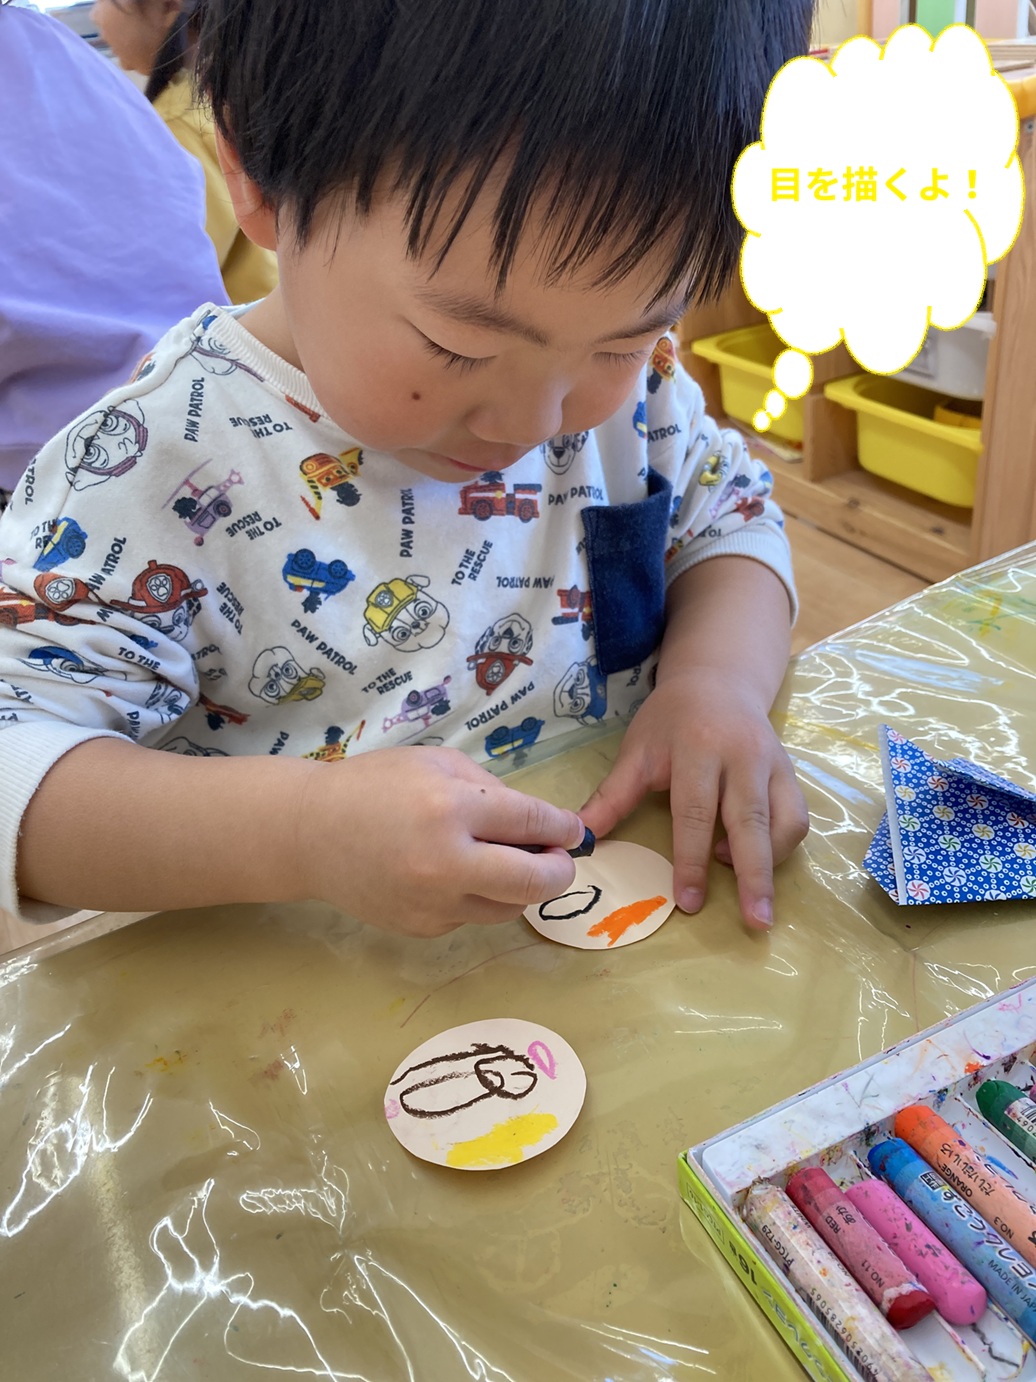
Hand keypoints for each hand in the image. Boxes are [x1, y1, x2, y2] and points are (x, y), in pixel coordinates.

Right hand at [298, 746, 585, 935]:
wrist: (310, 833)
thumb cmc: (375, 785)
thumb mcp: (436, 764)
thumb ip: (492, 791)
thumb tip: (543, 824)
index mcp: (451, 809)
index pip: (532, 824)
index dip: (563, 828)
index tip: (574, 830)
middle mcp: (446, 862)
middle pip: (535, 882)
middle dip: (560, 870)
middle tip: (560, 859)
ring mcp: (433, 903)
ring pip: (509, 908)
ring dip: (520, 887)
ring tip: (503, 861)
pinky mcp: (422, 928)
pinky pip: (471, 915)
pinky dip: (477, 896)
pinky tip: (454, 874)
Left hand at [577, 673, 807, 930]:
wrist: (718, 681)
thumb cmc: (670, 721)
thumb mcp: (636, 750)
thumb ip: (612, 795)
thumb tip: (579, 837)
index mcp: (698, 748)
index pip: (695, 812)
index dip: (692, 860)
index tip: (688, 901)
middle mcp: (742, 755)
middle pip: (751, 822)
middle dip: (754, 875)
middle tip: (756, 921)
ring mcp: (773, 763)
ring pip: (784, 822)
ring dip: (770, 864)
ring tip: (749, 894)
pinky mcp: (791, 773)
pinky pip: (797, 818)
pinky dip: (780, 847)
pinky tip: (752, 855)